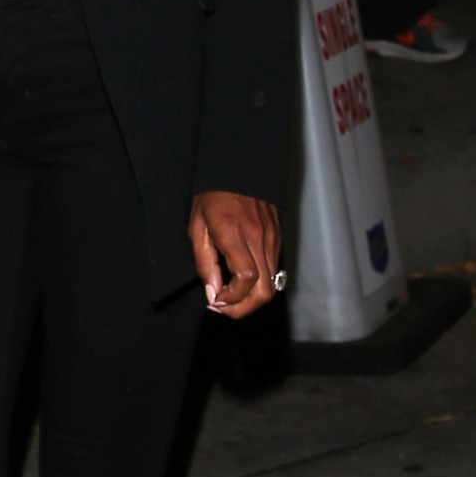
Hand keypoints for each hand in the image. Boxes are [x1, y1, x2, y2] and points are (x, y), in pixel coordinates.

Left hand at [189, 192, 282, 318]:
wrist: (239, 168)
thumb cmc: (212, 196)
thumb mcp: (197, 227)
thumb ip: (205, 263)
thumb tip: (213, 293)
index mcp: (234, 234)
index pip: (246, 278)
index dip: (233, 298)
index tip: (216, 300)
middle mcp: (258, 239)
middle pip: (265, 291)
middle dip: (244, 308)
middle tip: (224, 307)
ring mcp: (272, 239)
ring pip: (272, 285)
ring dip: (250, 298)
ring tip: (230, 296)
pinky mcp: (278, 238)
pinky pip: (273, 271)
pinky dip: (258, 283)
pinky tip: (241, 280)